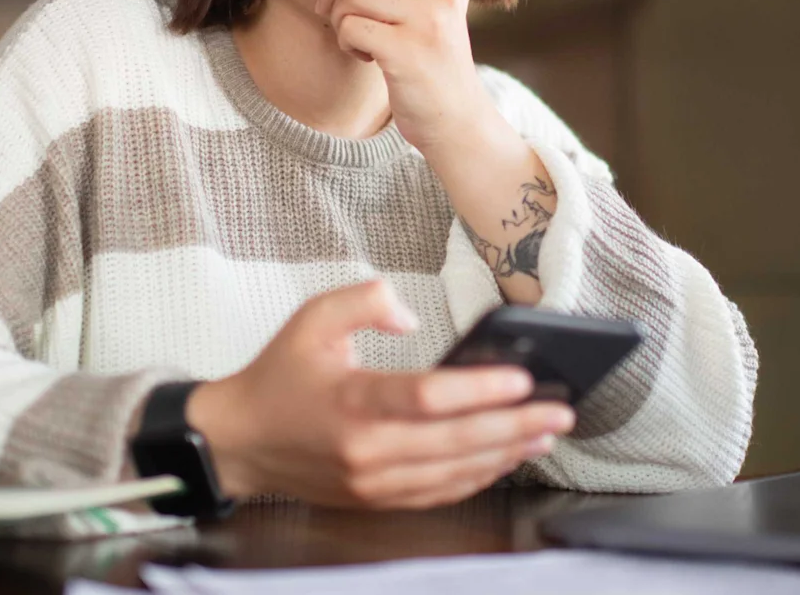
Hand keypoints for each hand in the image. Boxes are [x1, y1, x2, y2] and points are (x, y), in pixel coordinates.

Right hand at [186, 280, 575, 508]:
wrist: (239, 442)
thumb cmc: (279, 377)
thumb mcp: (311, 318)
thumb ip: (362, 301)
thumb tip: (407, 313)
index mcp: (350, 402)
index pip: (426, 398)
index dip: (478, 390)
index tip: (521, 379)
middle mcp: (365, 449)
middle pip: (455, 442)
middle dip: (515, 426)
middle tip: (560, 412)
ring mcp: (372, 481)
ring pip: (454, 472)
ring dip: (505, 455)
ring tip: (545, 434)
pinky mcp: (376, 498)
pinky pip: (439, 492)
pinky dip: (477, 477)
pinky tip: (505, 459)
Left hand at [314, 0, 492, 155]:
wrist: (455, 118)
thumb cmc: (431, 58)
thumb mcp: (433, 7)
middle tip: (330, 8)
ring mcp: (427, 22)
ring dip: (337, 16)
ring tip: (352, 34)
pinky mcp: (406, 53)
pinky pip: (350, 26)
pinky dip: (344, 41)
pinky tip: (362, 54)